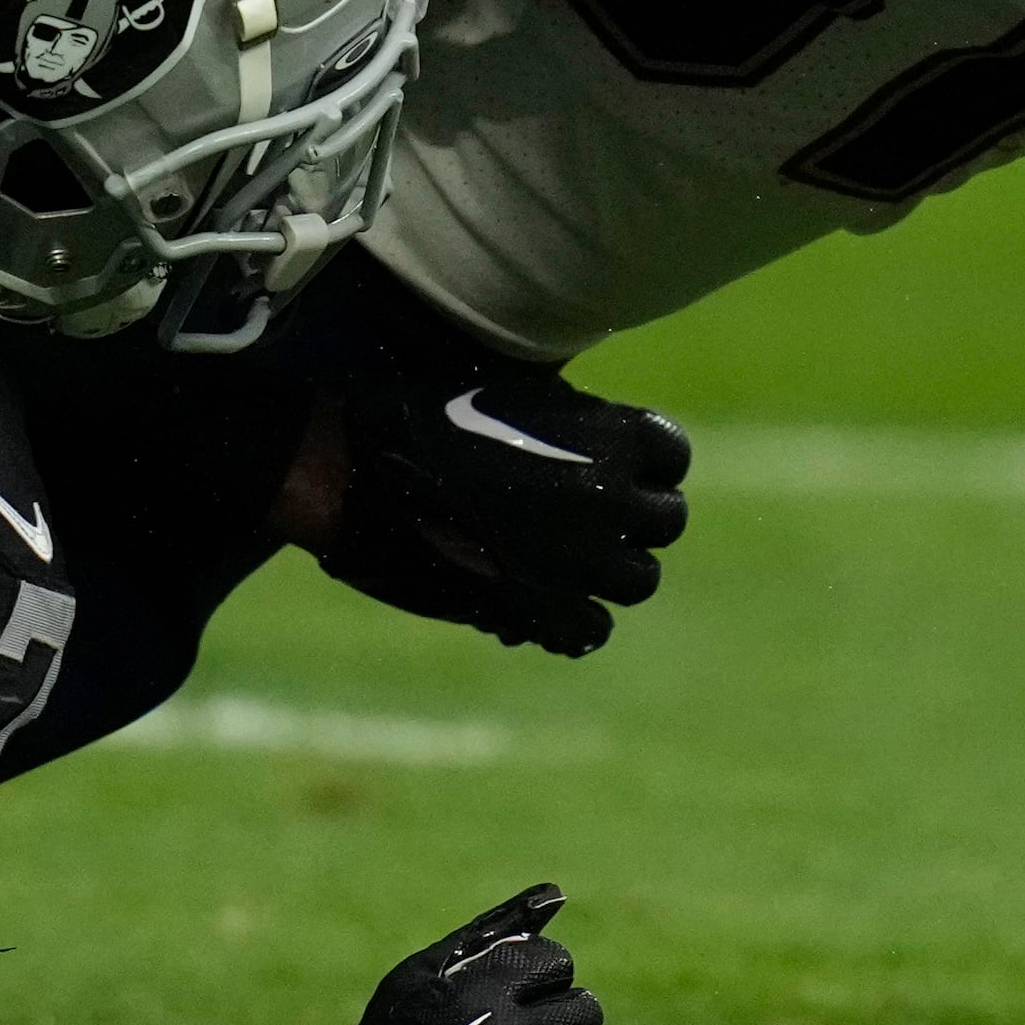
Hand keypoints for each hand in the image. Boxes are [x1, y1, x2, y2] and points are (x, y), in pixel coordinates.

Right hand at [317, 364, 690, 658]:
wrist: (352, 466)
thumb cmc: (423, 417)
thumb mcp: (516, 395)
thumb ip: (576, 425)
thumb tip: (609, 454)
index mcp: (612, 434)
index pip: (672, 456)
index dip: (644, 465)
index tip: (614, 471)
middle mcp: (611, 498)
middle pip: (665, 521)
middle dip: (631, 522)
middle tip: (586, 522)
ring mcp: (578, 560)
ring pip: (637, 579)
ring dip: (607, 573)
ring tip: (562, 563)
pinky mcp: (539, 610)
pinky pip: (591, 629)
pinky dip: (572, 620)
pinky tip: (539, 601)